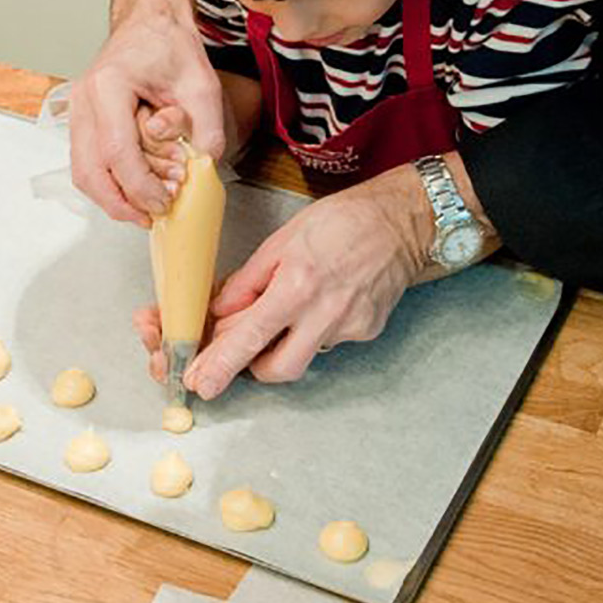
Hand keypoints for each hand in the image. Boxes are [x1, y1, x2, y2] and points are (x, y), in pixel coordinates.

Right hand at [70, 0, 225, 224]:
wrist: (149, 22)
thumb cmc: (168, 45)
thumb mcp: (202, 83)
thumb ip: (207, 126)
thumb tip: (203, 168)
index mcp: (108, 86)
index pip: (118, 152)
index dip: (141, 185)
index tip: (165, 201)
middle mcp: (84, 101)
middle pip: (90, 170)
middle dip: (121, 203)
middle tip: (152, 217)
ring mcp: (78, 112)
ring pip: (84, 171)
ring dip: (114, 197)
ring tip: (148, 207)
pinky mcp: (83, 122)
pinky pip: (89, 162)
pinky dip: (111, 182)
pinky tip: (138, 189)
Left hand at [139, 164, 440, 398]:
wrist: (402, 220)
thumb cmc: (342, 220)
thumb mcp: (282, 240)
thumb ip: (248, 281)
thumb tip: (221, 311)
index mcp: (298, 286)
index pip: (250, 337)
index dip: (221, 363)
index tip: (200, 382)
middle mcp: (326, 314)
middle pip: (278, 368)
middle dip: (252, 366)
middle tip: (242, 348)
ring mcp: (351, 327)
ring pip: (305, 356)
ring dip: (285, 344)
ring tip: (292, 307)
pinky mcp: (367, 331)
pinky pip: (329, 341)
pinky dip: (316, 328)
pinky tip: (325, 299)